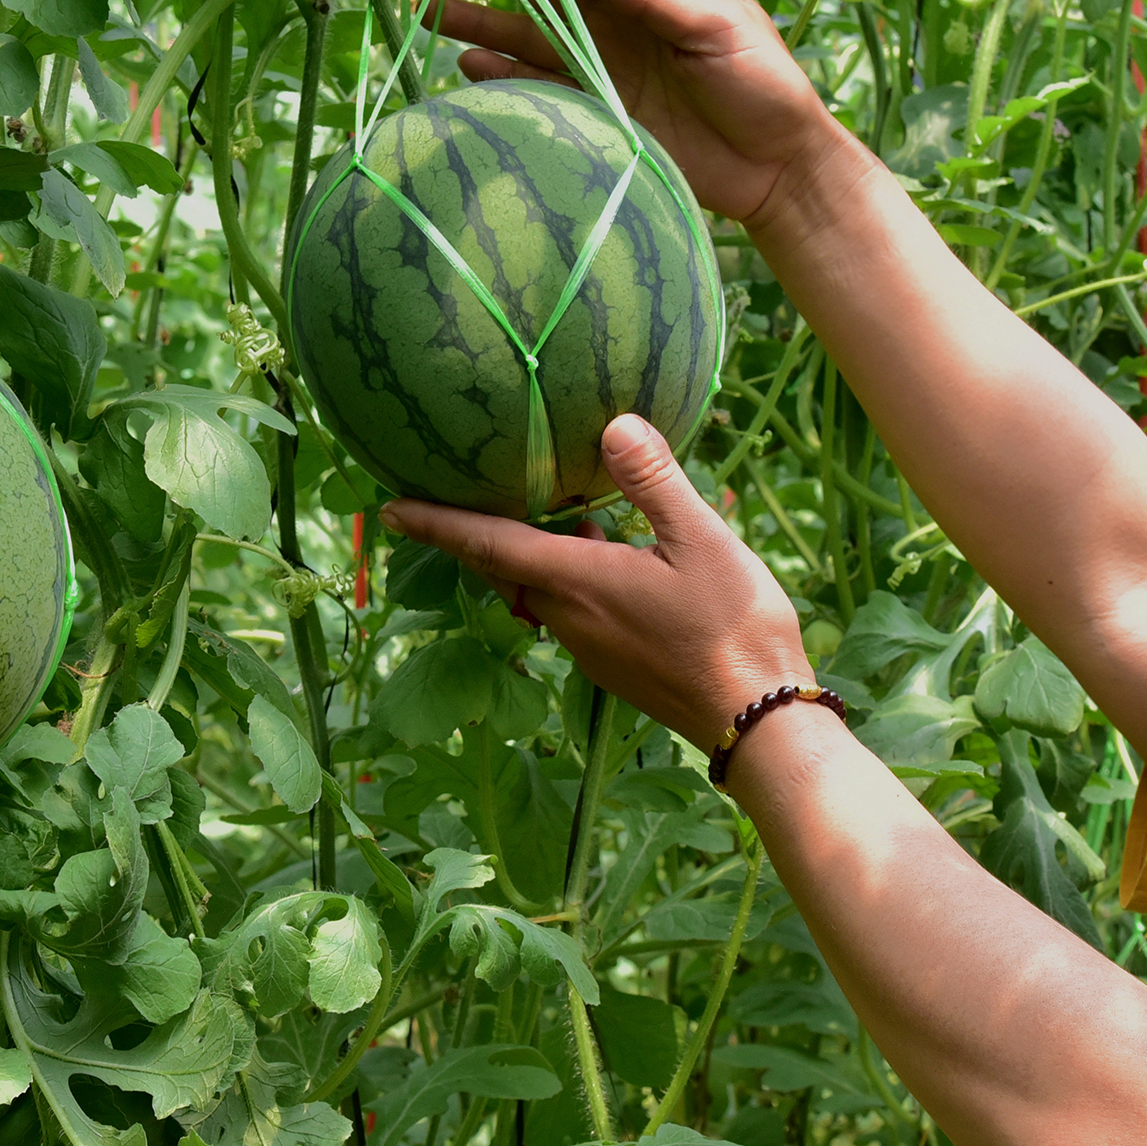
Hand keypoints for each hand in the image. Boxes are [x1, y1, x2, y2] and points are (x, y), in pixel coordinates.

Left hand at [379, 414, 809, 747]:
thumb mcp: (701, 541)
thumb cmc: (732, 629)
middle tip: (453, 496)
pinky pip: (572, 610)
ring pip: (541, 591)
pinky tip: (608, 554)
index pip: (488, 546)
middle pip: (506, 570)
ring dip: (531, 555)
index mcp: (577, 583)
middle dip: (476, 536)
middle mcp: (569, 618)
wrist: (757, 722)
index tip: (389, 509)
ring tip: (544, 512)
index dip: (437, 524)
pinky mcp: (615, 665)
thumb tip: (613, 423)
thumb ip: (653, 481)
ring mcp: (590, 648)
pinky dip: (569, 576)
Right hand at [423, 0, 858, 237]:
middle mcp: (612, 20)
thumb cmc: (763, 85)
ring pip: (525, 35)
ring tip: (427, 10)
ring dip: (477, 20)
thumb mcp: (723, 28)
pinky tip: (466, 67)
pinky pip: (537, 89)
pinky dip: (502, 77)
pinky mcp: (596, 113)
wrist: (777, 166)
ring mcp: (600, 67)